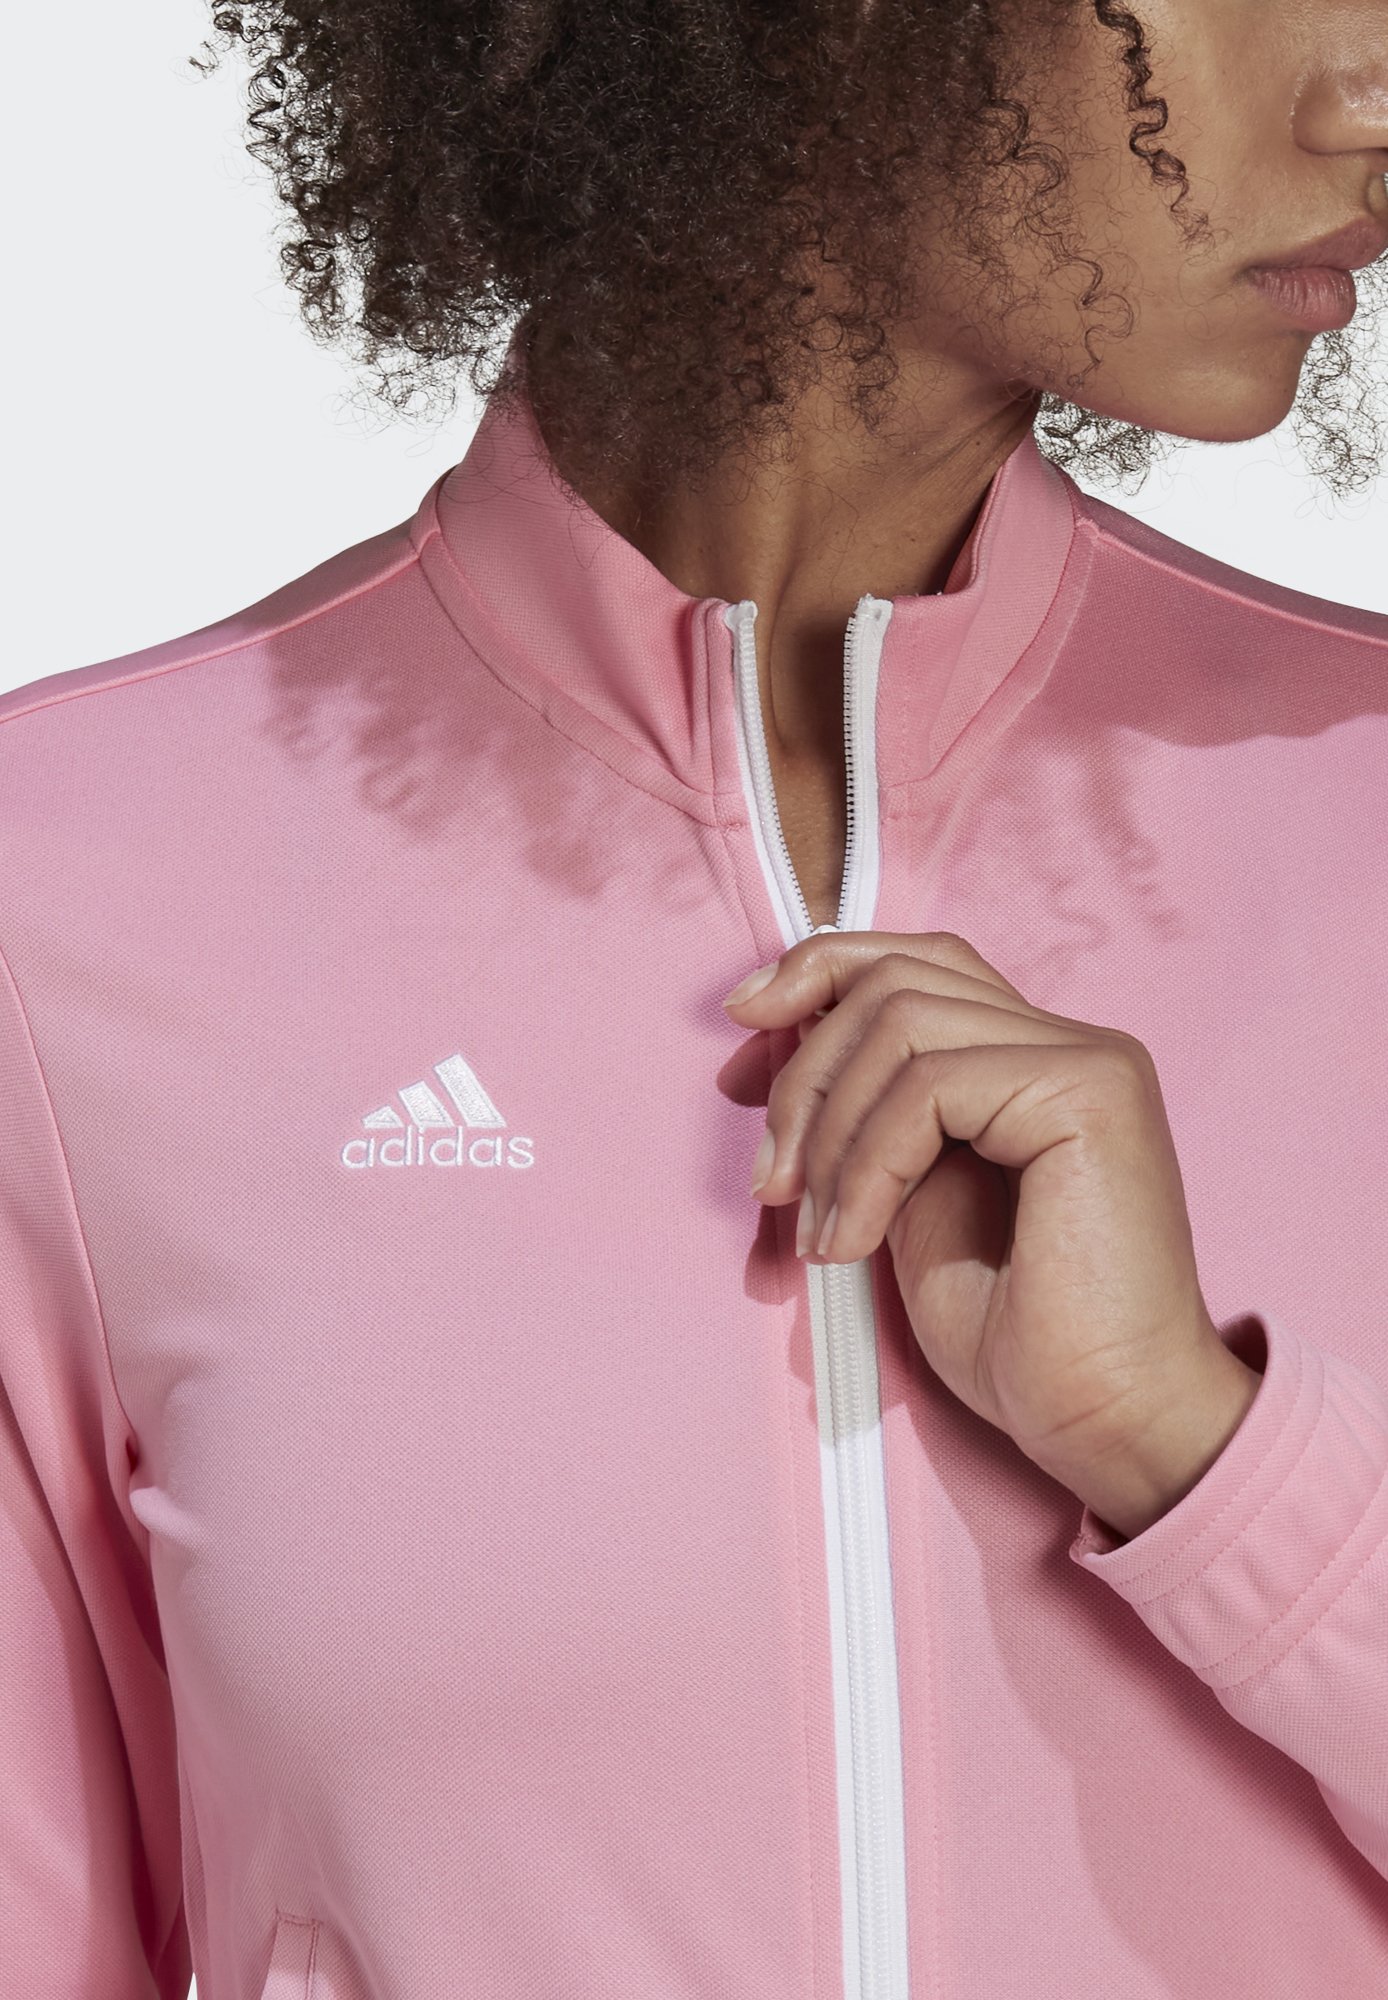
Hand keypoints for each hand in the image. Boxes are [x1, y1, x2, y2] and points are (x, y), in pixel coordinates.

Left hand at [722, 929, 1227, 1491]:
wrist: (1107, 1421)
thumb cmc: (1018, 1335)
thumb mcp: (911, 1198)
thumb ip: (873, 1114)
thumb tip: (778, 1041)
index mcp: (1034, 1057)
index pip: (913, 961)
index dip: (816, 979)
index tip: (741, 1044)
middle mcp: (1071, 1040)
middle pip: (893, 978)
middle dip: (801, 1072)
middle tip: (768, 1179)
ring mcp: (1088, 1059)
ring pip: (899, 1020)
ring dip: (826, 1128)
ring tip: (811, 1226)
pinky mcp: (1089, 1092)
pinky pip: (928, 1086)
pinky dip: (864, 1165)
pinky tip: (851, 1243)